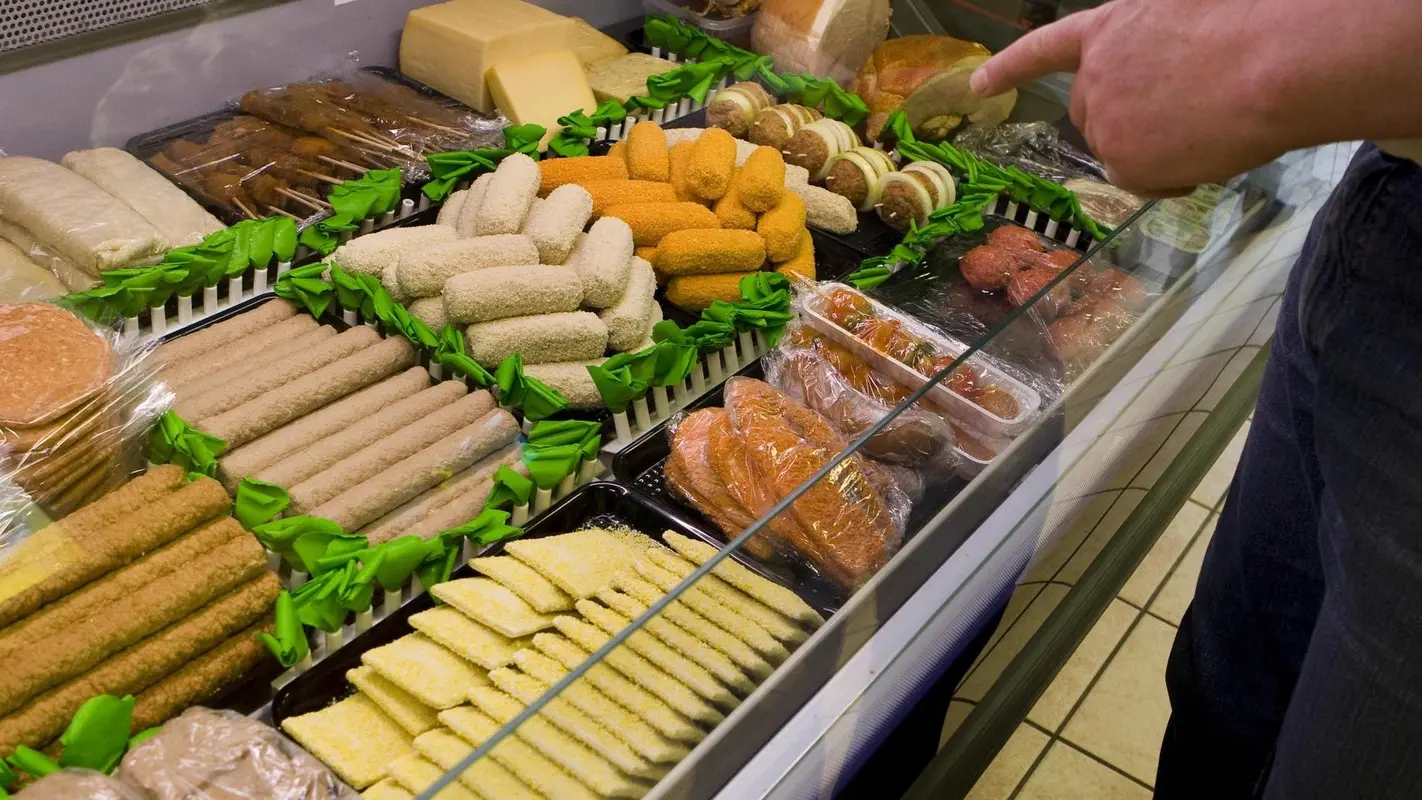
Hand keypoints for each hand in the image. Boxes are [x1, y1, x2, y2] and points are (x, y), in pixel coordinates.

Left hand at [969, 0, 1300, 195]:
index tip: (978, 84)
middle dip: (1123, 124)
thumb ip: (1154, 50)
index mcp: (1110, 29)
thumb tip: (1163, 86)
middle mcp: (1095, 75)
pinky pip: (1140, 181)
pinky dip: (1170, 177)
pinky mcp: (1121, 158)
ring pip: (1119, 151)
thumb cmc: (1252, 29)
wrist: (1273, 63)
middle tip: (1183, 117)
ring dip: (1155, 150)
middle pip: (1089, 115)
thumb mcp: (1186, 19)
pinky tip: (1204, 152)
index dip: (1010, 67)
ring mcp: (1103, 119)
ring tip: (1208, 127)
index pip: (1045, 49)